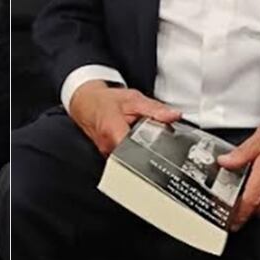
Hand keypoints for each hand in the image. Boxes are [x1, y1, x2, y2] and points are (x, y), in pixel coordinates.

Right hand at [67, 80, 181, 155]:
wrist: (86, 103)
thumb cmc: (105, 101)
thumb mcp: (132, 99)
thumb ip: (154, 109)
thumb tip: (173, 115)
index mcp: (113, 131)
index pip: (135, 151)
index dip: (152, 152)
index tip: (164, 148)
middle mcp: (108, 147)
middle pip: (136, 158)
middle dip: (151, 152)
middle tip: (159, 142)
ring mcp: (108, 154)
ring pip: (132, 160)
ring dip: (143, 152)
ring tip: (147, 140)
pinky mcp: (110, 157)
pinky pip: (126, 160)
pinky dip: (135, 152)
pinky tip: (137, 143)